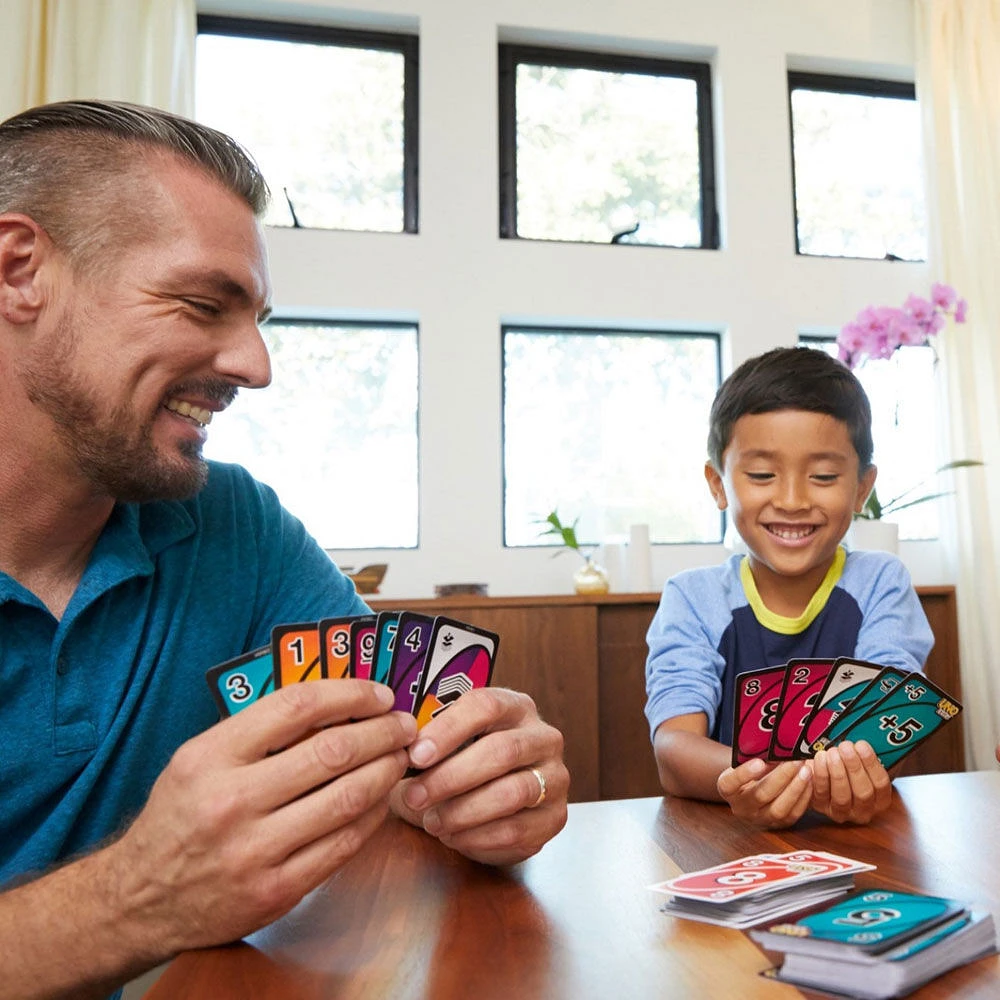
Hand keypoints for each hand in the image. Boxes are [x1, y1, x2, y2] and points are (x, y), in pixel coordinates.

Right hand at [106, 680, 415, 955]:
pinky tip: (382, 798)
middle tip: (404, 725)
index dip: (350, 694)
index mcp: (210, 757)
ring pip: (347, 798)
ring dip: (386, 771)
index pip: (297, 707)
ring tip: (401, 757)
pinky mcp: (276, 890)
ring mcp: (255, 851)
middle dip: (382, 732)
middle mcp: (231, 801)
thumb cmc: (180, 816)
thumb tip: (337, 701)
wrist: (140, 899)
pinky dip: (373, 815)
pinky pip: (343, 844)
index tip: (378, 694)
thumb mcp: (199, 758)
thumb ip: (258, 730)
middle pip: (332, 751)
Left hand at [390, 688, 568, 864]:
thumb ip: (427, 742)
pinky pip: (517, 830)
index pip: (486, 706)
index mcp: (515, 706)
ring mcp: (555, 778)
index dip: (448, 730)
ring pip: (512, 793)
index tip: (415, 755)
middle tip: (415, 796)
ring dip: (464, 811)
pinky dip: (478, 837)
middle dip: (451, 777)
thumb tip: (399, 749)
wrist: (494, 804)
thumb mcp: (447, 745)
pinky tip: (453, 836)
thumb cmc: (464, 765)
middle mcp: (544, 737)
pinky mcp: (555, 817)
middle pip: (501, 751)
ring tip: (431, 821)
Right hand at [716, 758, 812, 828]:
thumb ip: (756, 757)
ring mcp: (760, 819)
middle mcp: (741, 808)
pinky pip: (793, 814)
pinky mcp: (779, 825)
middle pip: (761, 795)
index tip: (759, 761)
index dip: (744, 774)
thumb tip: (777, 748)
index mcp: (727, 790)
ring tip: (806, 770)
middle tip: (796, 761)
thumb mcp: (745, 762)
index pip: (730, 783)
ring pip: (779, 809)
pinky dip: (803, 797)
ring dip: (795, 789)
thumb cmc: (749, 770)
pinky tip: (810, 782)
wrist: (752, 792)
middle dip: (781, 777)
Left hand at [809, 740, 891, 823]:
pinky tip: (817, 760)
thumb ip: (863, 755)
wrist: (824, 779)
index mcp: (879, 800)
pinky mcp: (821, 808)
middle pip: (863, 793)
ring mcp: (842, 812)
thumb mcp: (861, 763)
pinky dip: (819, 776)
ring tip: (831, 752)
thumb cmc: (847, 768)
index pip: (881, 785)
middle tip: (845, 747)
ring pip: (842, 796)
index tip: (862, 744)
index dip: (872, 764)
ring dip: (836, 772)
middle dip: (854, 767)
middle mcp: (863, 811)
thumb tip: (860, 740)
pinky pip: (820, 793)